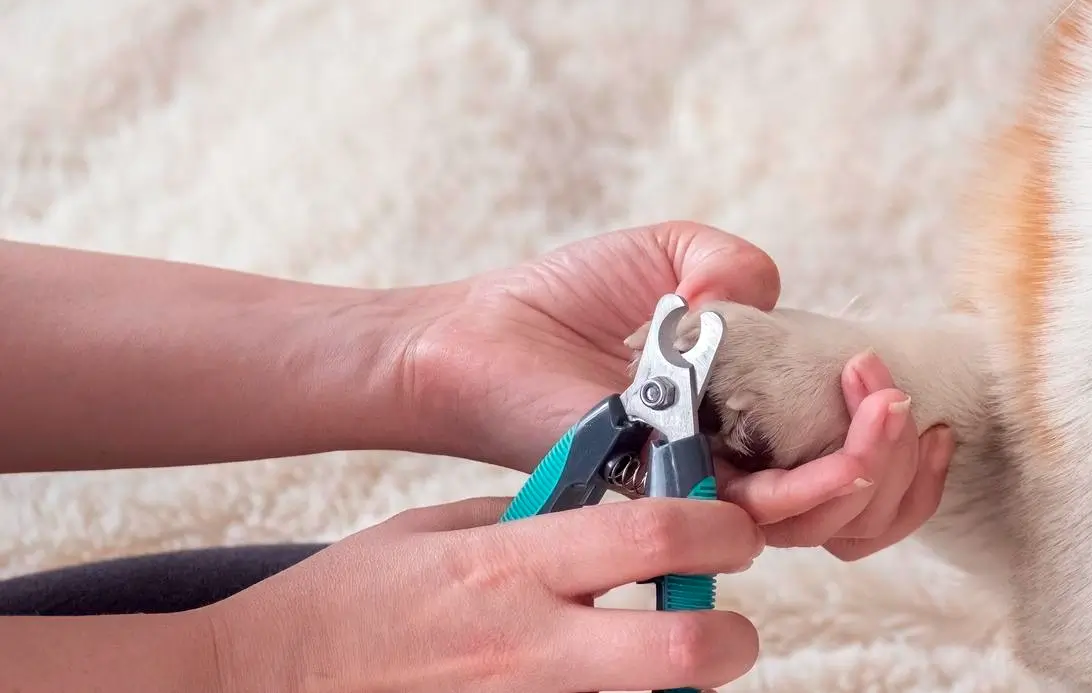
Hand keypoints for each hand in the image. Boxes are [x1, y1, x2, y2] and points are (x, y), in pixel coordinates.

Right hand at [207, 495, 762, 692]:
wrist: (257, 684)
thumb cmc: (346, 604)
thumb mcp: (438, 529)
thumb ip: (532, 520)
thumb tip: (615, 514)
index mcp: (511, 565)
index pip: (654, 535)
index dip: (721, 530)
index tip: (734, 531)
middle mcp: (525, 645)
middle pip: (682, 650)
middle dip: (729, 639)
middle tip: (727, 627)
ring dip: (672, 687)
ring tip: (659, 663)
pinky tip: (604, 684)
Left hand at [396, 222, 949, 558]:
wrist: (477, 333)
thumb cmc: (566, 300)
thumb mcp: (674, 251)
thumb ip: (738, 263)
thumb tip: (764, 308)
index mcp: (750, 416)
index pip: (848, 464)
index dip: (899, 445)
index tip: (901, 386)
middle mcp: (737, 464)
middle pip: (856, 509)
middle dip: (901, 463)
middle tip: (896, 400)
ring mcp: (706, 485)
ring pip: (823, 520)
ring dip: (872, 465)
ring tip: (880, 405)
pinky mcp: (671, 494)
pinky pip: (761, 514)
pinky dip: (819, 477)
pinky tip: (844, 424)